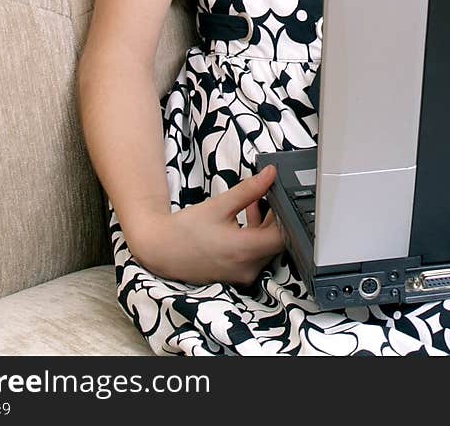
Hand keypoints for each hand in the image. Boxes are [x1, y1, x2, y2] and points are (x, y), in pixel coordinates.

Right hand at [126, 165, 285, 286]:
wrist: (161, 250)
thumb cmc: (186, 229)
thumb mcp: (220, 205)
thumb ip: (249, 190)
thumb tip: (270, 175)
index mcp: (244, 250)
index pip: (284, 237)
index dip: (288, 216)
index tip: (285, 199)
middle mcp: (247, 268)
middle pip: (276, 243)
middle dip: (276, 218)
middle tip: (271, 195)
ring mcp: (241, 274)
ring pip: (266, 249)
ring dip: (265, 226)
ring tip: (255, 203)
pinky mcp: (236, 275)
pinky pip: (255, 255)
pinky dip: (254, 237)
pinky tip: (246, 217)